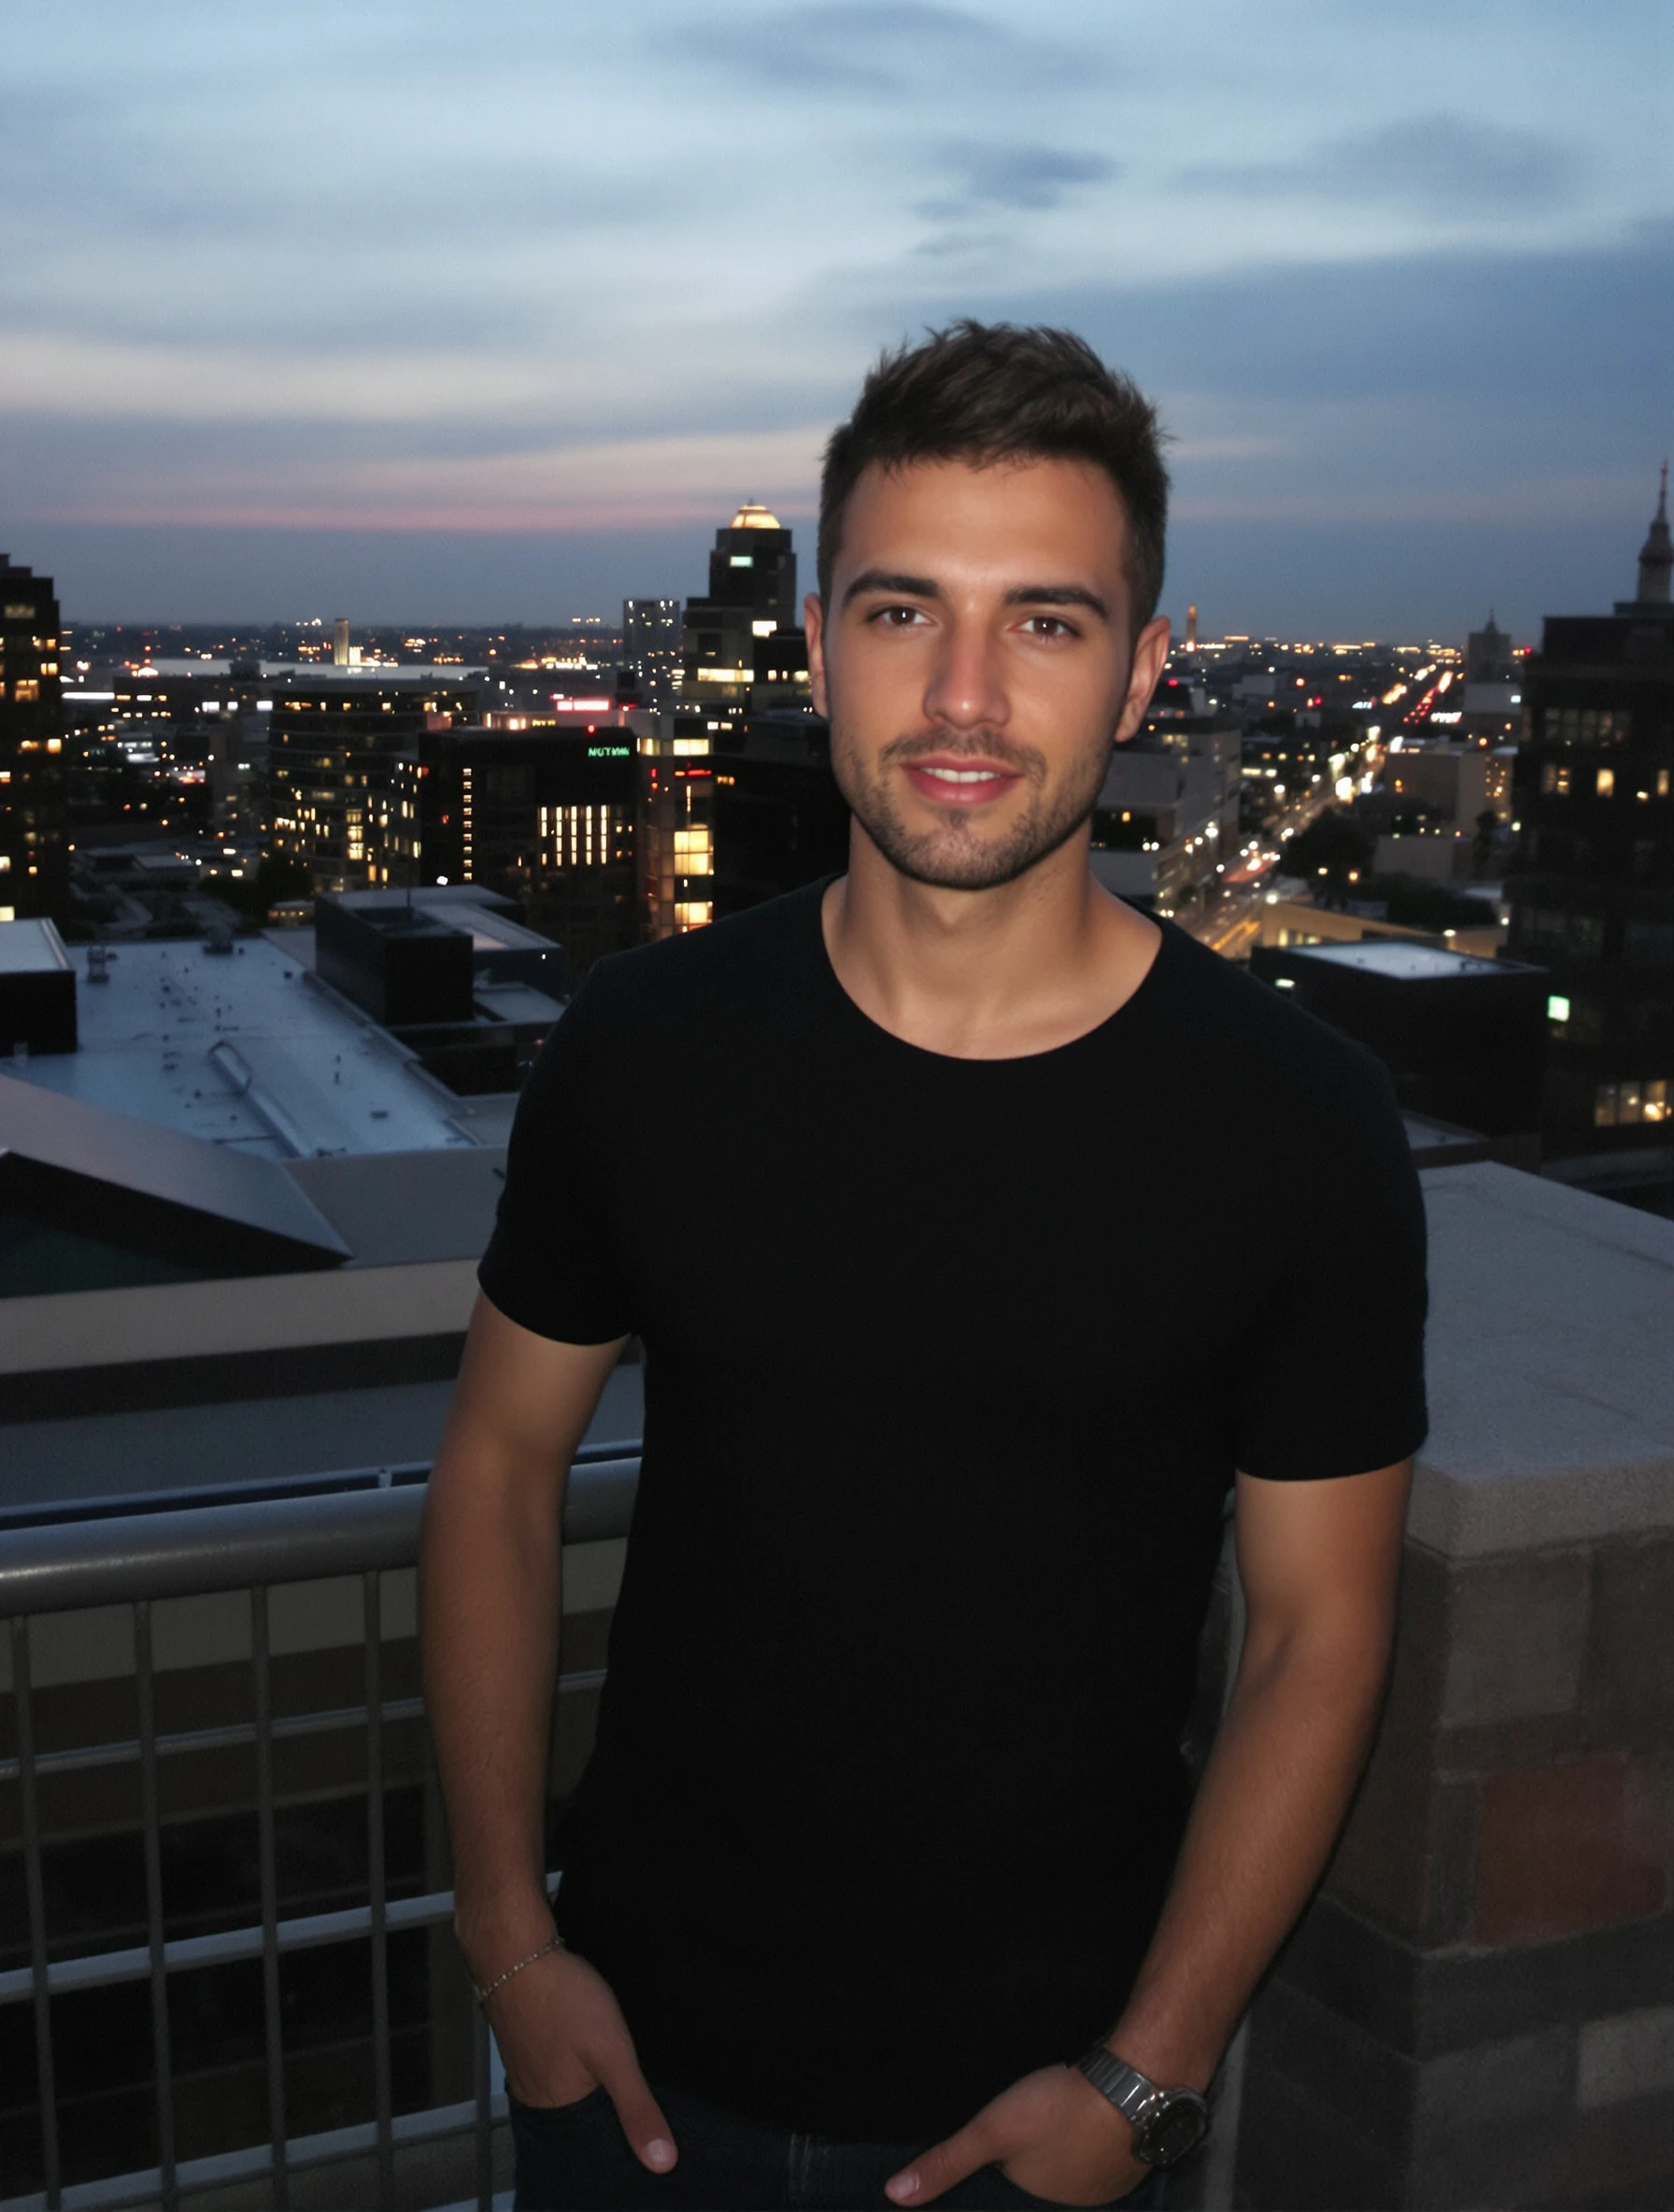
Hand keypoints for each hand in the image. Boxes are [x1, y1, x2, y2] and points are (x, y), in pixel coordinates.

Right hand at [482, 1940, 676, 2176]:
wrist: (517, 1952)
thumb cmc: (564, 2000)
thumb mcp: (613, 2053)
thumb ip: (635, 2106)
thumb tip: (662, 2163)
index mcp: (556, 2111)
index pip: (594, 2144)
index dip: (622, 2136)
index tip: (649, 2127)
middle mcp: (535, 2098)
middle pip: (580, 2116)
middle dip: (608, 2109)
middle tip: (638, 2091)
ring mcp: (527, 2068)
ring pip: (569, 2089)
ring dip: (592, 2084)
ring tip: (618, 2072)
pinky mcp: (526, 2042)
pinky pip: (556, 2065)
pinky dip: (576, 2064)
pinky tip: (589, 2050)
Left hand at [886, 2064, 1145, 2206]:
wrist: (1135, 2084)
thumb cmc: (1059, 2110)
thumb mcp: (992, 2131)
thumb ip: (946, 2162)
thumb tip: (894, 2196)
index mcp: (1043, 2205)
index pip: (1011, 2197)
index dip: (1002, 2173)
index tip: (997, 2154)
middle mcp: (1079, 2204)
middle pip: (1044, 2179)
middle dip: (1033, 2160)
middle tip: (1025, 2126)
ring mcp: (1111, 2182)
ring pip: (1075, 2164)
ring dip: (1065, 2146)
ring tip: (1051, 2118)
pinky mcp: (1133, 2153)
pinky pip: (1103, 2149)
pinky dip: (1092, 2134)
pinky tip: (1084, 2112)